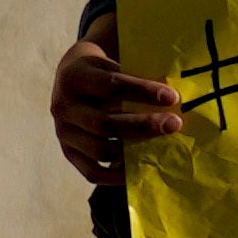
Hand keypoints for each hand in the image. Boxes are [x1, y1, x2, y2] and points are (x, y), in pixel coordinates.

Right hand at [48, 28, 185, 192]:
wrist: (70, 76)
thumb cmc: (103, 70)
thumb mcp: (112, 62)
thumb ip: (136, 78)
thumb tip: (174, 100)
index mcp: (74, 76)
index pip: (111, 86)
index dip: (143, 92)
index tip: (172, 97)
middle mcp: (62, 106)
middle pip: (105, 123)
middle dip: (143, 125)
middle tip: (174, 124)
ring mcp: (62, 132)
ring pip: (100, 149)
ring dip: (135, 151)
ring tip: (162, 146)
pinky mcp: (68, 152)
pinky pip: (92, 172)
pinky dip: (118, 175)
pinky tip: (141, 167)